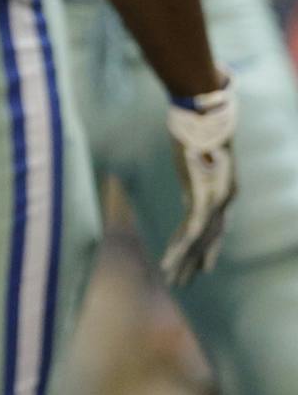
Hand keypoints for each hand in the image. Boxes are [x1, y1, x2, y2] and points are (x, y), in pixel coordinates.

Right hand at [162, 82, 237, 284]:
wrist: (205, 110)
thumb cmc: (201, 122)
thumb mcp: (198, 146)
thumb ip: (197, 159)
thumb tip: (192, 155)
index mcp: (221, 188)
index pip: (214, 226)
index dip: (207, 249)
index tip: (201, 267)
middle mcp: (223, 198)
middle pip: (207, 238)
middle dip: (192, 262)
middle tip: (181, 284)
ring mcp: (216, 198)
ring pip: (199, 238)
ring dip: (183, 260)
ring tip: (171, 279)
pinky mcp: (205, 196)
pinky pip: (191, 227)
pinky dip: (181, 245)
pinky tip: (172, 258)